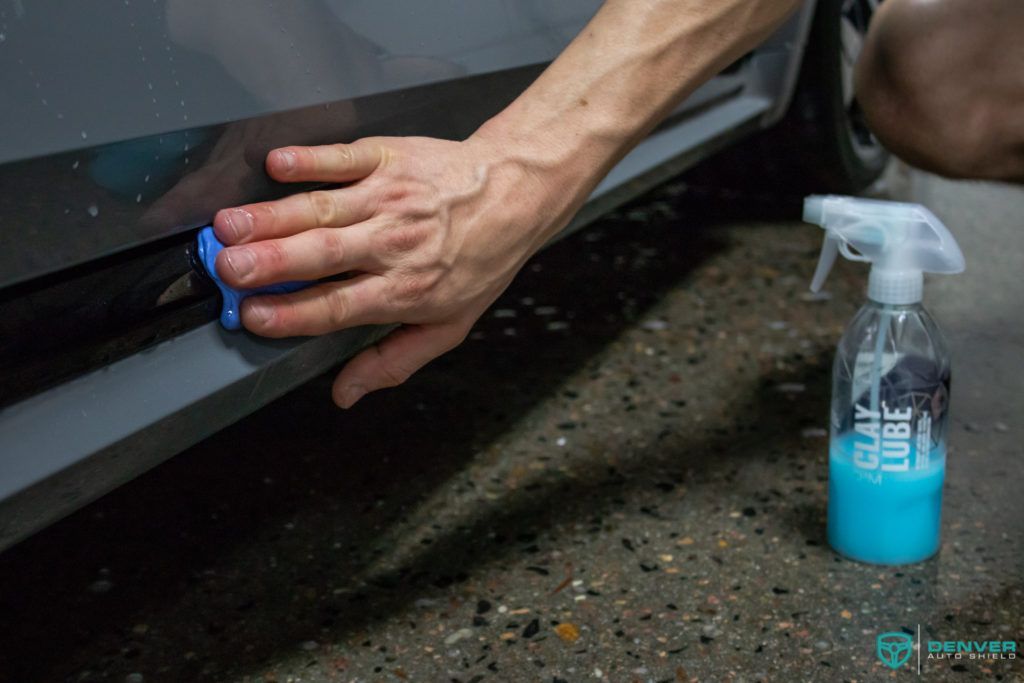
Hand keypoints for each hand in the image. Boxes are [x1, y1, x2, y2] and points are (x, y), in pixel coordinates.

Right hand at [212, 133, 577, 407]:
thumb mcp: (448, 326)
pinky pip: (343, 159)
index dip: (292, 314)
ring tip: (228, 225)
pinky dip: (310, 159)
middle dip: (270, 263)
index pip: (338, 306)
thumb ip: (394, 361)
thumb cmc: (480, 262)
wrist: (515, 194)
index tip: (252, 316)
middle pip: (323, 255)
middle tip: (226, 269)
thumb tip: (346, 394)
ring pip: (322, 209)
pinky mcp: (388, 158)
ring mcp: (389, 198)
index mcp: (405, 289)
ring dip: (272, 216)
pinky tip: (277, 164)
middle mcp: (394, 244)